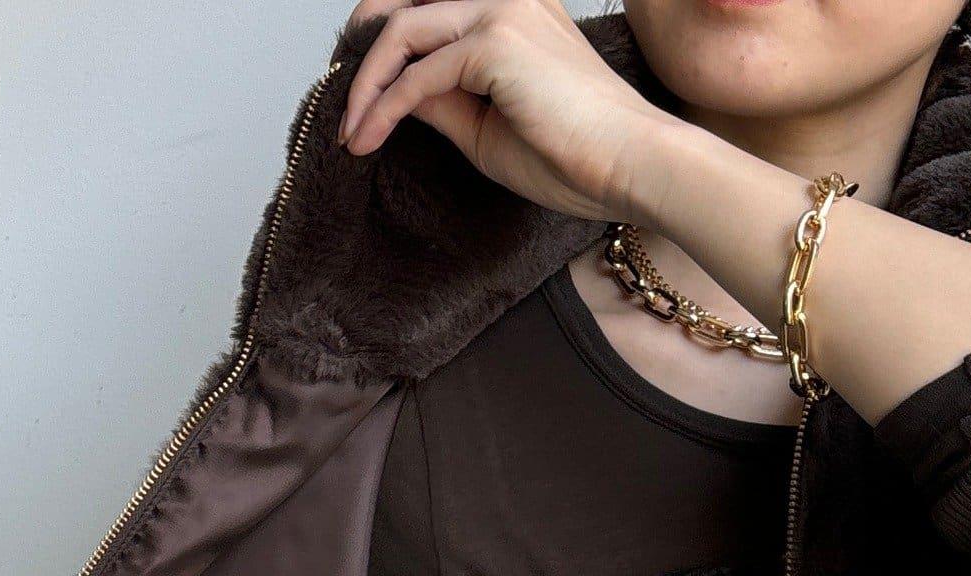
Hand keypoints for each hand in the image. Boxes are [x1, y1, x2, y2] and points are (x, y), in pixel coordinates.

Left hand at [338, 0, 678, 223]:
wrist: (629, 164)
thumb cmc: (574, 155)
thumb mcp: (485, 126)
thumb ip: (441, 99)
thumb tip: (397, 93)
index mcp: (513, 8)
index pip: (431, 3)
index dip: (385, 37)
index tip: (361, 91)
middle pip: (407, 2)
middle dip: (362, 45)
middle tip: (341, 101)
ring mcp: (502, 11)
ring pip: (402, 32)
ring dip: (364, 87)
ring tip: (349, 134)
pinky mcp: (495, 45)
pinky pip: (416, 76)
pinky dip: (382, 110)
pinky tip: (365, 142)